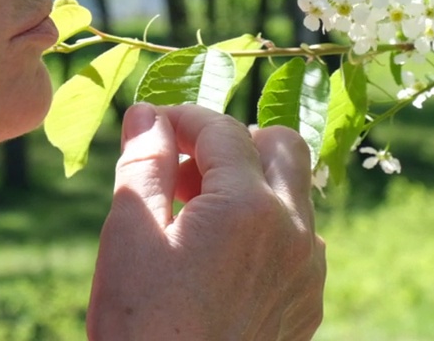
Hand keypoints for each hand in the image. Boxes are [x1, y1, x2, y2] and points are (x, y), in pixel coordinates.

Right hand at [87, 103, 325, 339]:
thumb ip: (141, 162)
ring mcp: (306, 270)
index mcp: (248, 207)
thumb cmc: (142, 326)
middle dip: (231, 141)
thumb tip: (146, 113)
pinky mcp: (306, 303)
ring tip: (191, 215)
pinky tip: (216, 258)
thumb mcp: (128, 235)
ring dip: (249, 184)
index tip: (150, 125)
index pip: (222, 129)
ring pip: (293, 194)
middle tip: (180, 166)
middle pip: (281, 146)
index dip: (182, 117)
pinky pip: (297, 241)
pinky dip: (264, 228)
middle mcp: (293, 231)